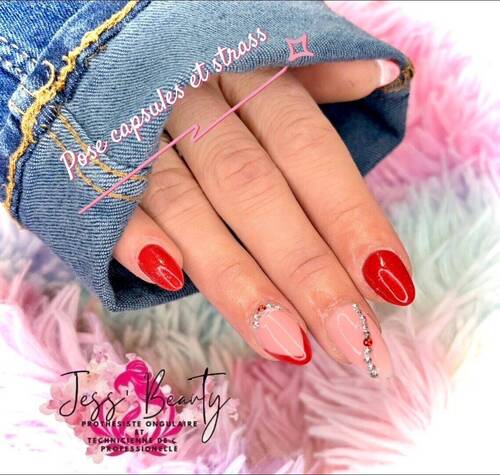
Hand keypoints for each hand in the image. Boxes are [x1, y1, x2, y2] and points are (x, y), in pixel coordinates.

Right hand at [113, 59, 413, 376]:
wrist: (97, 49)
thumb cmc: (197, 69)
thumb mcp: (257, 57)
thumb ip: (315, 73)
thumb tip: (380, 74)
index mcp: (245, 74)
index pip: (308, 149)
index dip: (350, 217)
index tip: (392, 285)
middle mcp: (193, 102)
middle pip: (256, 191)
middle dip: (308, 272)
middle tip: (356, 342)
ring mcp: (135, 133)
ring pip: (189, 209)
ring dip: (238, 280)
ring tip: (290, 345)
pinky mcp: (86, 161)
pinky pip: (109, 205)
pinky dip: (135, 239)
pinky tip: (169, 281)